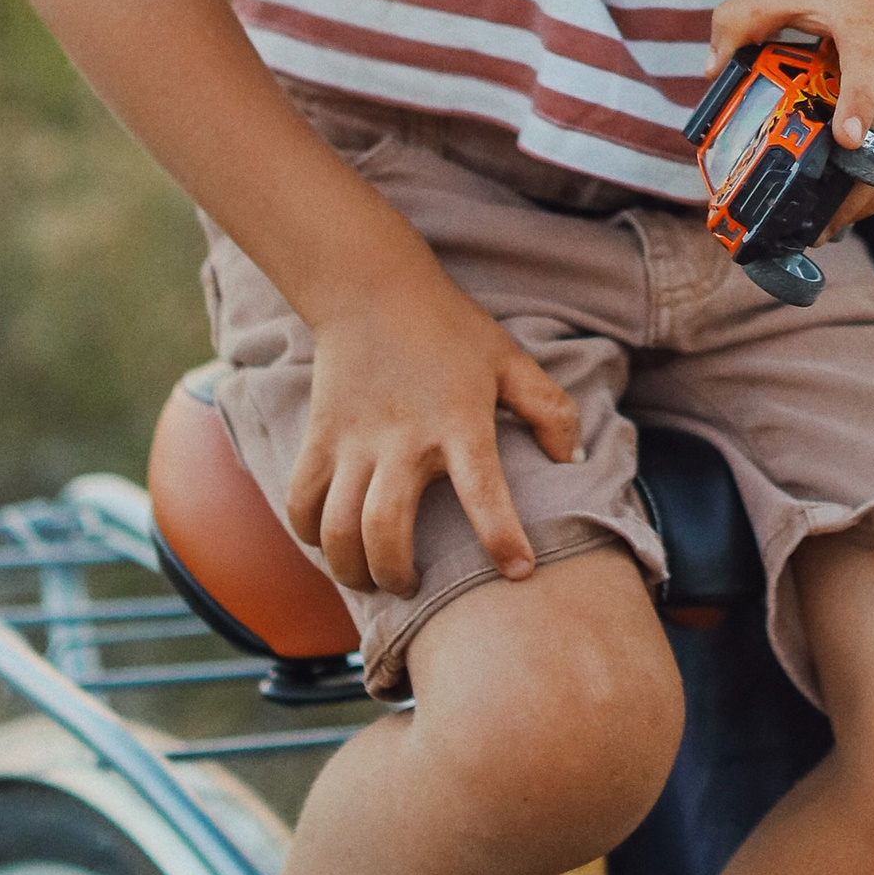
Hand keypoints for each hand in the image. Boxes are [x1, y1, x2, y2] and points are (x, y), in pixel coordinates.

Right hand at [288, 255, 580, 596]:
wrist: (371, 287)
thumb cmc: (449, 328)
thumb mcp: (509, 360)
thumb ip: (548, 408)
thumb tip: (572, 460)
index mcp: (459, 421)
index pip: (483, 489)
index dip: (501, 535)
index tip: (517, 572)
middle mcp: (402, 438)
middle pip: (385, 530)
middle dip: (396, 575)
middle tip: (413, 587)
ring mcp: (354, 440)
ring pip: (337, 527)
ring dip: (351, 568)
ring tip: (371, 578)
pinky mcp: (319, 437)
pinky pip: (301, 503)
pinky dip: (309, 535)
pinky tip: (330, 544)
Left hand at [707, 0, 873, 233]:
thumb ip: (740, 18)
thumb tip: (709, 72)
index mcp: (870, 23)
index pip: (870, 65)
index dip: (859, 103)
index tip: (845, 140)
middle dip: (854, 189)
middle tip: (812, 225)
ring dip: (870, 199)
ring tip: (828, 225)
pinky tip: (855, 196)